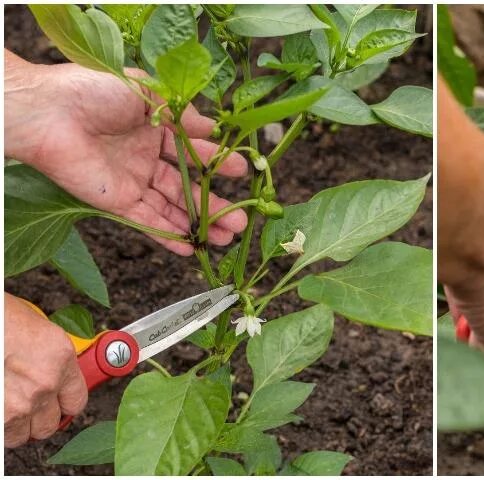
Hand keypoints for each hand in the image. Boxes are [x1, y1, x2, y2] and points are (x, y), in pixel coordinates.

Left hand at [4, 50, 247, 255]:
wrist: (47, 112)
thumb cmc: (92, 90)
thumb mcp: (146, 91)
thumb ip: (182, 113)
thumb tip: (213, 126)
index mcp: (154, 126)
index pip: (193, 150)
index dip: (217, 162)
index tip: (241, 172)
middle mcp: (145, 156)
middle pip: (187, 186)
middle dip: (216, 203)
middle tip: (243, 217)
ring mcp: (131, 181)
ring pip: (173, 207)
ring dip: (199, 223)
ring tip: (228, 237)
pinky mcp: (115, 201)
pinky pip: (147, 222)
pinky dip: (168, 236)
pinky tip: (191, 247)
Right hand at [4, 294, 87, 446]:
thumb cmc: (3, 318)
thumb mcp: (39, 330)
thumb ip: (52, 358)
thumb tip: (53, 372)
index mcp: (60, 358)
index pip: (76, 401)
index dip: (64, 404)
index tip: (57, 404)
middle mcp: (44, 383)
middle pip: (50, 424)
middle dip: (39, 418)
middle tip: (28, 406)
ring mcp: (18, 403)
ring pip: (23, 435)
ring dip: (16, 426)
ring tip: (9, 407)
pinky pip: (2, 434)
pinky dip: (1, 426)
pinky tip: (0, 407)